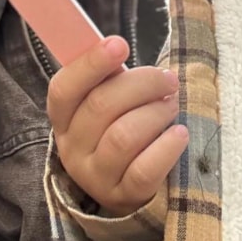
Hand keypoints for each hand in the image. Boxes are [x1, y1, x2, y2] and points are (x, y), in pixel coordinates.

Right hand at [47, 36, 188, 216]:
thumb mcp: (106, 97)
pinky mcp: (122, 196)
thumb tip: (115, 48)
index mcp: (63, 116)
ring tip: (171, 104)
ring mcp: (95, 176)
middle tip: (167, 79)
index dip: (90, 64)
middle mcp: (72, 147)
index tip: (120, 44)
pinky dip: (166, 146)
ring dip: (155, 112)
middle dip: (142, 84)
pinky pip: (144, 170)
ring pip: (123, 136)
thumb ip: (107, 76)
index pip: (64, 88)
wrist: (126, 178)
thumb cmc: (118, 122)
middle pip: (101, 106)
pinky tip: (178, 133)